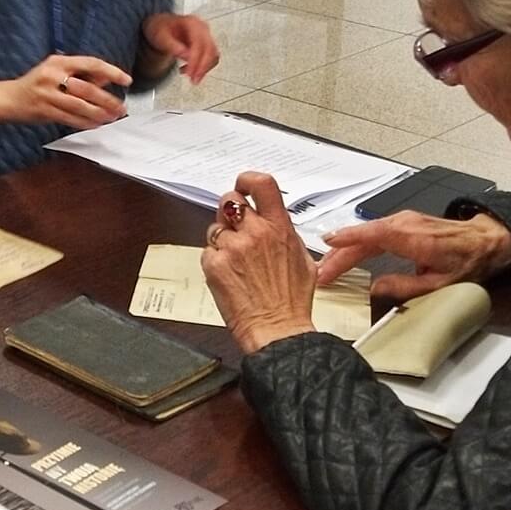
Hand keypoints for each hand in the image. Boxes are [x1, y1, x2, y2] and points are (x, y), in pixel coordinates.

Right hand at [1, 53, 131, 129]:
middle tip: (121, 107)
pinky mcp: (44, 110)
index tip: (126, 80)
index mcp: (59, 62)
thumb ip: (81, 73)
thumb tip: (108, 78)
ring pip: (80, 106)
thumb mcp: (57, 70)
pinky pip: (70, 118)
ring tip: (111, 118)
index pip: (91, 63)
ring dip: (99, 114)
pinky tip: (96, 124)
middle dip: (108, 100)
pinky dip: (85, 122)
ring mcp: (47, 94)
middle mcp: (52, 75)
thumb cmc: (37, 83)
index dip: (111, 71)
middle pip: (87, 88)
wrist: (10, 98)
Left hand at [141, 13, 218, 83]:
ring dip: (204, 68)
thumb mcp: (161, 36)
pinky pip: (211, 58)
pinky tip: (191, 71)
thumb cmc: (161, 28)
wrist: (161, 26)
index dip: (196, 60)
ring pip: (213, 55)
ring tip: (190, 76)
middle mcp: (201, 28)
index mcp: (191, 23)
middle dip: (202, 67)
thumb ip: (173, 46)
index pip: (199, 43)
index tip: (190, 72)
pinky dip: (204, 67)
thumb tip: (186, 55)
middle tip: (194, 79)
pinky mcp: (206, 45)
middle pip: (210, 49)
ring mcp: (206, 36)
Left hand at [200, 172, 317, 354]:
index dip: (248, 179)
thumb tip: (276, 223)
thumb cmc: (291, 301)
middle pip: (230, 200)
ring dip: (222, 239)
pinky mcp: (214, 264)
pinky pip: (208, 251)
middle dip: (230, 211)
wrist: (278, 330)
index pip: (262, 185)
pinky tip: (229, 276)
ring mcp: (232, 247)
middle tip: (235, 227)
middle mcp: (255, 233)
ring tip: (236, 261)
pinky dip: (215, 261)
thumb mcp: (303, 261)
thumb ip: (285, 235)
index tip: (244, 184)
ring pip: (216, 227)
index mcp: (279, 228)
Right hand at [317, 211, 510, 300]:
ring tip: (328, 265)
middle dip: (339, 254)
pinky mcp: (403, 222)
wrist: (486, 240)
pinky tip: (347, 251)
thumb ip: (405, 286)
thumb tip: (375, 290)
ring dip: (345, 248)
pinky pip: (374, 231)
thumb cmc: (467, 261)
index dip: (349, 239)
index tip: (327, 245)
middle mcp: (405, 224)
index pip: (374, 235)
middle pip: (363, 237)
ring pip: (366, 233)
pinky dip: (357, 241)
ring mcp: (403, 220)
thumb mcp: (439, 283)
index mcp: (413, 239)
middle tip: (322, 273)